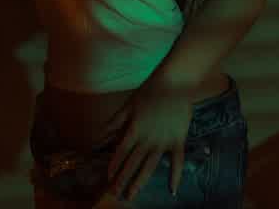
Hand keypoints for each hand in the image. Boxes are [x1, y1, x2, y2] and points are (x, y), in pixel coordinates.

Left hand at [104, 75, 193, 200]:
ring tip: (132, 195)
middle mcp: (148, 139)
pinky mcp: (178, 141)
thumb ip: (115, 122)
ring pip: (150, 166)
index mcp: (134, 129)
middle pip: (133, 163)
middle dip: (123, 179)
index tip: (108, 178)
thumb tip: (100, 136)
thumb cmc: (149, 91)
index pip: (121, 152)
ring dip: (140, 182)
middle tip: (116, 194)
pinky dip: (175, 176)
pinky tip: (172, 190)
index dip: (114, 165)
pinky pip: (177, 162)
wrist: (175, 83)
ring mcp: (164, 142)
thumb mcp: (129, 105)